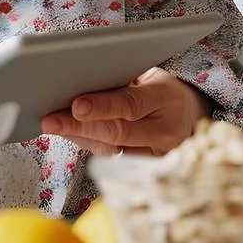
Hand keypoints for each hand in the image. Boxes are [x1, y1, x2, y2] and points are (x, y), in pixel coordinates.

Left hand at [40, 68, 209, 156]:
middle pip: (117, 132)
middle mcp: (165, 131)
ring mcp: (157, 154)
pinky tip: (70, 133)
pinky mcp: (147, 168)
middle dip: (79, 126)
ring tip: (53, 125)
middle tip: (50, 119)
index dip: (102, 106)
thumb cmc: (164, 89)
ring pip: (111, 150)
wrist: (192, 115)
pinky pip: (112, 158)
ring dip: (78, 137)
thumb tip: (80, 83)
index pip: (131, 104)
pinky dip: (89, 144)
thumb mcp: (152, 74)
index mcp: (168, 98)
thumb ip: (124, 80)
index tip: (75, 104)